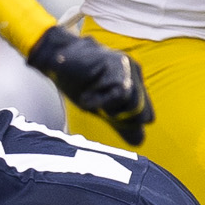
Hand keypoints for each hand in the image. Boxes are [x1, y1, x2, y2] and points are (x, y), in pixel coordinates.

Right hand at [27, 26, 154, 144]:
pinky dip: (101, 100)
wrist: (58, 63)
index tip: (104, 114)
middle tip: (96, 105)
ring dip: (107, 105)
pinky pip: (120, 92)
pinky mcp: (118, 62)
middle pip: (141, 112)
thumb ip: (122, 123)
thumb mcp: (103, 109)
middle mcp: (135, 73)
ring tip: (89, 97)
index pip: (147, 116)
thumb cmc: (79, 84)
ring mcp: (128, 65)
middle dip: (117, 115)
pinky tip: (86, 93)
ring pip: (131, 101)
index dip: (127, 123)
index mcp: (136, 85)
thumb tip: (139, 142)